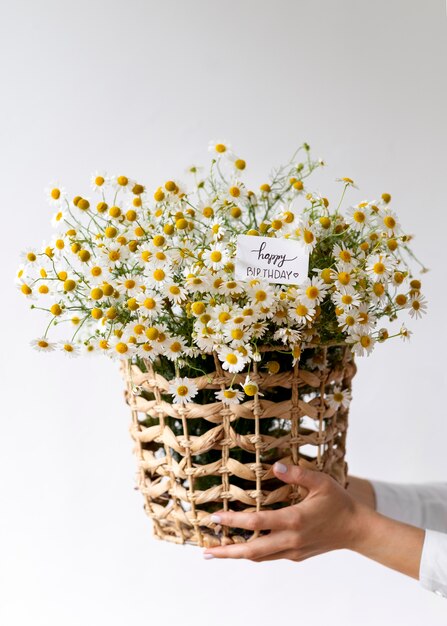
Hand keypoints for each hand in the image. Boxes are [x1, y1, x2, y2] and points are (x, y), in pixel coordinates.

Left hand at [203, 462, 364, 561]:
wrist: (356, 529)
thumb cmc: (338, 502)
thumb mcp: (321, 481)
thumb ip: (298, 473)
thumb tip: (276, 466)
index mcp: (294, 519)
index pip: (256, 522)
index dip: (233, 520)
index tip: (215, 516)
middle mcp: (291, 539)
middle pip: (252, 551)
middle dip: (227, 552)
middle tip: (206, 551)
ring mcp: (293, 550)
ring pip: (259, 557)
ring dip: (237, 554)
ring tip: (217, 551)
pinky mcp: (296, 555)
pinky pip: (269, 556)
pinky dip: (253, 552)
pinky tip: (244, 546)